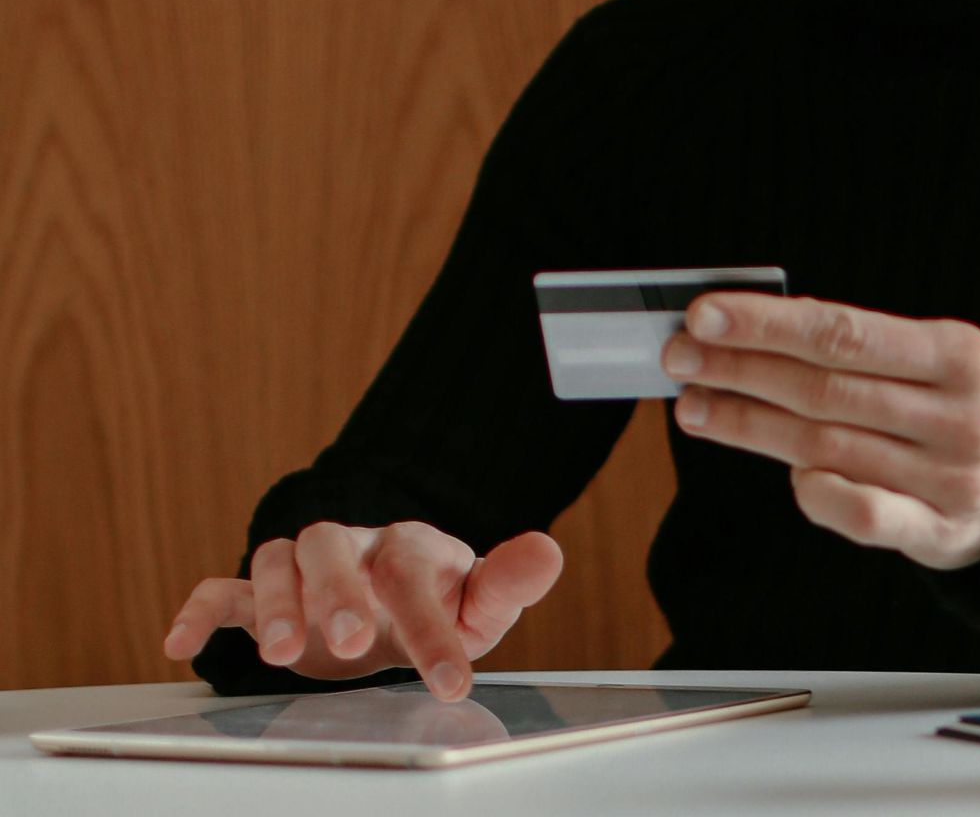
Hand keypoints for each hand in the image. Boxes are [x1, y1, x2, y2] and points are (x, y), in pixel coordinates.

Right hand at [163, 523, 562, 701]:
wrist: (393, 595)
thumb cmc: (441, 598)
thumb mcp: (482, 600)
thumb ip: (510, 581)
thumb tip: (548, 550)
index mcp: (409, 547)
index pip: (416, 577)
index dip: (433, 629)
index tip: (452, 682)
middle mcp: (350, 548)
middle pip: (329, 547)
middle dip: (335, 593)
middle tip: (350, 644)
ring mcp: (303, 569)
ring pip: (275, 560)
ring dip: (275, 602)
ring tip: (281, 655)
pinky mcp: (262, 596)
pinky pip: (221, 591)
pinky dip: (199, 610)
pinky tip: (181, 644)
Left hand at [660, 294, 979, 569]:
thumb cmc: (960, 405)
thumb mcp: (934, 356)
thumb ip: (855, 346)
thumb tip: (749, 328)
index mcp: (959, 354)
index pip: (844, 333)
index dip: (768, 324)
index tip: (705, 315)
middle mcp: (961, 416)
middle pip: (826, 390)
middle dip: (741, 370)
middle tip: (681, 358)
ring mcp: (952, 480)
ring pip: (827, 448)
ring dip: (750, 425)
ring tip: (699, 406)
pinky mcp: (939, 533)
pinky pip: (860, 513)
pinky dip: (815, 492)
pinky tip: (781, 472)